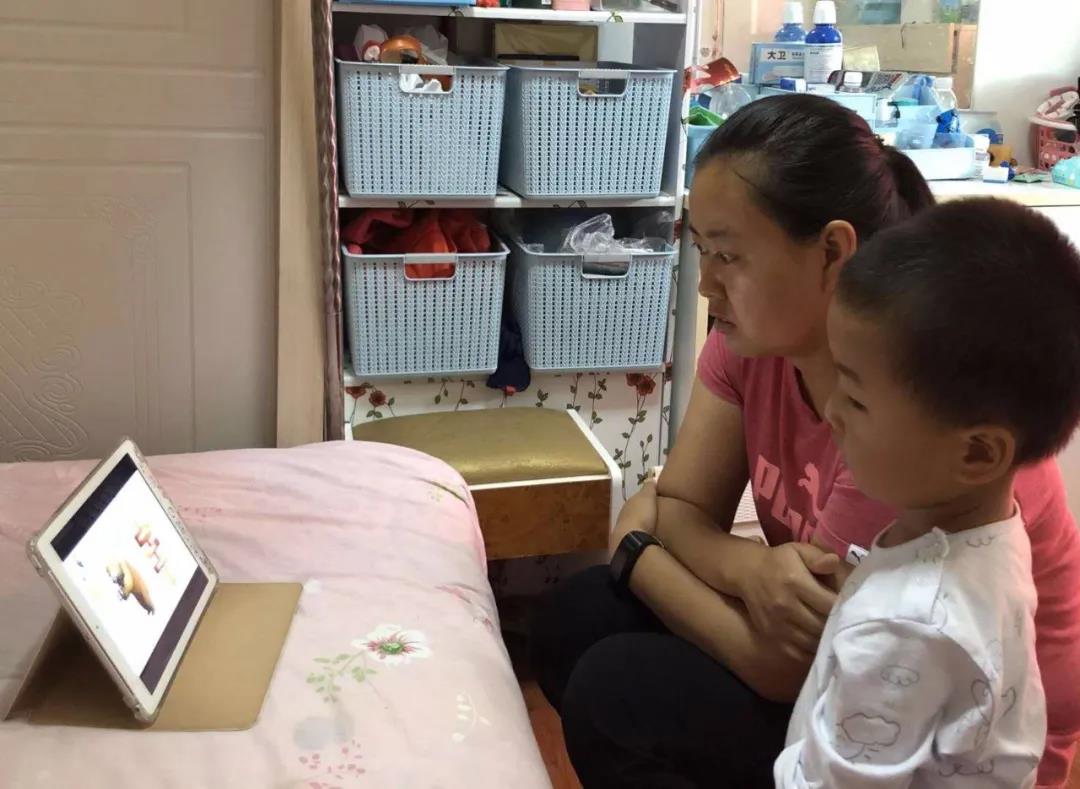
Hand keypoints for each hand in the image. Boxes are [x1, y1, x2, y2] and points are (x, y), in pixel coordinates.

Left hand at [608, 480, 658, 557]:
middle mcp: (623, 516)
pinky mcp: (625, 543)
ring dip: (640, 526)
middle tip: (654, 515)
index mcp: (629, 504)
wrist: (630, 540)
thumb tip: (649, 478)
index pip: (636, 500)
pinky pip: (634, 537)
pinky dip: (639, 536)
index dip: (645, 500)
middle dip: (642, 514)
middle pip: (634, 513)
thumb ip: (648, 488)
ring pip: (633, 525)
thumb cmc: (640, 515)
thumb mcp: (647, 497)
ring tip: (652, 529)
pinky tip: (646, 539)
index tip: (654, 501)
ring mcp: (623, 531)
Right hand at [735, 542, 841, 659]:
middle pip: (822, 625)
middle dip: (838, 626)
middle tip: (848, 623)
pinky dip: (812, 652)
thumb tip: (834, 561)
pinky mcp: (772, 637)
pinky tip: (819, 644)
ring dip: (827, 640)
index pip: (829, 604)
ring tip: (836, 634)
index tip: (853, 607)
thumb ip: (817, 556)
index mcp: (795, 582)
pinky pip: (799, 654)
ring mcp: (777, 624)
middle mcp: (785, 606)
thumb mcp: (798, 551)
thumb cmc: (779, 561)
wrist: (747, 573)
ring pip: (812, 642)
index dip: (844, 608)